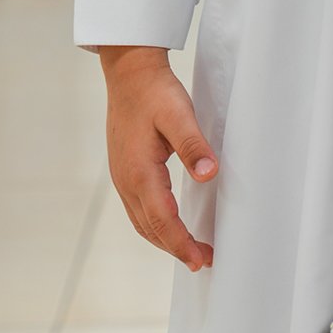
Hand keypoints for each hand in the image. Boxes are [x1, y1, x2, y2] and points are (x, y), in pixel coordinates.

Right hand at [99, 46, 219, 271]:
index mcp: (140, 172)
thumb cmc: (154, 92)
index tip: (201, 260)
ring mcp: (122, 177)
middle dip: (176, 248)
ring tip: (190, 249)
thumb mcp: (179, 115)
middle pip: (150, 228)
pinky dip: (154, 224)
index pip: (163, 219)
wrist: (129, 72)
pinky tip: (168, 224)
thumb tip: (210, 175)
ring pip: (141, 222)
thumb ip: (194, 146)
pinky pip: (138, 209)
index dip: (182, 243)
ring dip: (164, 239)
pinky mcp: (124, 170)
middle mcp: (126, 180)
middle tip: (203, 260)